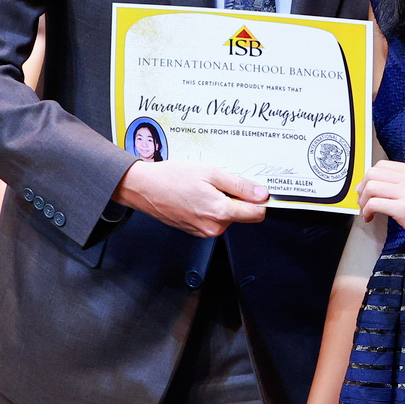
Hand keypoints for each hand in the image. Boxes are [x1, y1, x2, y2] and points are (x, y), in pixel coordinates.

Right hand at [114, 160, 267, 237]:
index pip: (257, 214)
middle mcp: (214, 227)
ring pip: (227, 217)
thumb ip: (239, 185)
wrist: (144, 188)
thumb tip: (261, 194)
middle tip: (218, 182)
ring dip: (221, 202)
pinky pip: (213, 219)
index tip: (256, 190)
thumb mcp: (210, 172)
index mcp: (220, 212)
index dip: (259, 200)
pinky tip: (196, 195)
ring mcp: (203, 231)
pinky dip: (209, 207)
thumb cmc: (172, 178)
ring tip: (203, 187)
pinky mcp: (195, 231)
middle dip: (236, 198)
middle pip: (242, 215)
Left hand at [357, 160, 404, 252]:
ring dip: (363, 201)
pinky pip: (374, 204)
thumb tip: (373, 184)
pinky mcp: (404, 209)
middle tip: (362, 200)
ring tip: (366, 211)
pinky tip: (369, 217)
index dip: (368, 177)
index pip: (382, 165)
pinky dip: (366, 211)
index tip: (365, 189)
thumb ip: (401, 183)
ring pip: (371, 187)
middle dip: (362, 188)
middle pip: (373, 173)